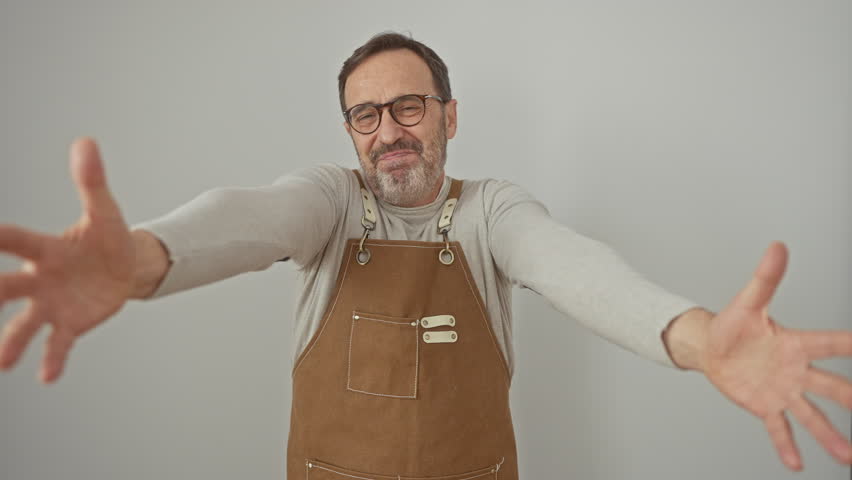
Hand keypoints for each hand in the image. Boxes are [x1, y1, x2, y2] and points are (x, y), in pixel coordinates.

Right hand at [0, 138, 133, 383]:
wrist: (125, 267)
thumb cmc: (107, 236)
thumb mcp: (104, 210)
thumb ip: (91, 181)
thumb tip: (86, 142)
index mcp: (45, 249)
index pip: (15, 240)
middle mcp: (39, 278)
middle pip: (6, 287)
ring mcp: (51, 305)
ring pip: (23, 324)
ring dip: (10, 343)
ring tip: (1, 362)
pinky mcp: (69, 325)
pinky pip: (58, 344)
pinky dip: (53, 360)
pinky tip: (47, 377)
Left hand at [703, 242, 851, 470]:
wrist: (711, 347)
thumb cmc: (732, 324)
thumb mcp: (747, 302)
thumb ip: (765, 278)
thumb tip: (778, 246)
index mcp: (795, 343)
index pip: (830, 344)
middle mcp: (796, 370)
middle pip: (830, 386)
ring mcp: (782, 390)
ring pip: (811, 414)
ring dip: (829, 435)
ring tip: (846, 456)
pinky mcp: (765, 405)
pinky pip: (779, 428)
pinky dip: (786, 446)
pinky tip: (797, 464)